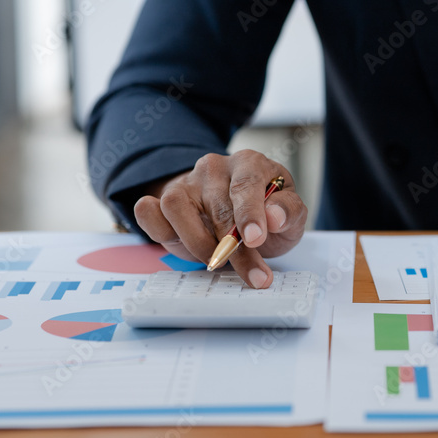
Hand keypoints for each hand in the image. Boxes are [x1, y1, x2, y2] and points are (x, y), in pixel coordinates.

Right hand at [133, 150, 307, 287]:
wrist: (239, 216)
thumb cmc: (266, 214)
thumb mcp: (290, 215)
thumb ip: (289, 212)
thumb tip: (275, 217)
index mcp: (249, 163)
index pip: (246, 184)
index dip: (250, 214)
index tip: (255, 239)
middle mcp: (214, 168)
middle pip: (216, 206)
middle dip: (234, 248)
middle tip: (252, 274)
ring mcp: (185, 182)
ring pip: (175, 206)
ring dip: (197, 242)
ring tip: (217, 257)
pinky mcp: (161, 199)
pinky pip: (147, 211)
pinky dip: (158, 231)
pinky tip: (182, 244)